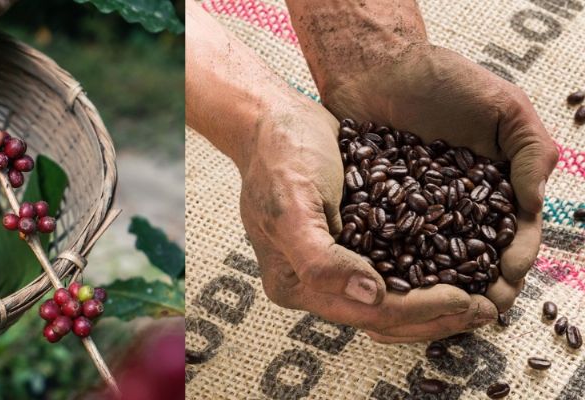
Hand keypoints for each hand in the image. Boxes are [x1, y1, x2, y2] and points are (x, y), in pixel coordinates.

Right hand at [239, 98, 496, 342]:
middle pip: (385, 316)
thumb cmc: (280, 156)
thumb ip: (320, 259)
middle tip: (487, 310)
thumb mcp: (292, 206)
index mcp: (296, 283)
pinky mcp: (352, 243)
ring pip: (394, 300)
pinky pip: (395, 270)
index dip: (420, 312)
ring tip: (482, 295)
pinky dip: (428, 273)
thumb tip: (372, 296)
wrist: (275, 119)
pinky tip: (460, 266)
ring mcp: (336, 263)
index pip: (368, 313)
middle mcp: (316, 282)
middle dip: (437, 316)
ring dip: (437, 302)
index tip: (466, 299)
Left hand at [318, 44, 556, 314]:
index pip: (513, 237)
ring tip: (429, 311)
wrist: (376, 66)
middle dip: (474, 291)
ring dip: (433, 292)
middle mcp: (457, 209)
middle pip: (472, 262)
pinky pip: (385, 249)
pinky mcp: (376, 213)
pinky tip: (386, 288)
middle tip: (470, 312)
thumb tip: (534, 206)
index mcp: (495, 190)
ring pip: (429, 264)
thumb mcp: (503, 107)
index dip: (512, 265)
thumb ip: (529, 152)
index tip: (503, 285)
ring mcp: (416, 214)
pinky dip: (389, 270)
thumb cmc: (443, 80)